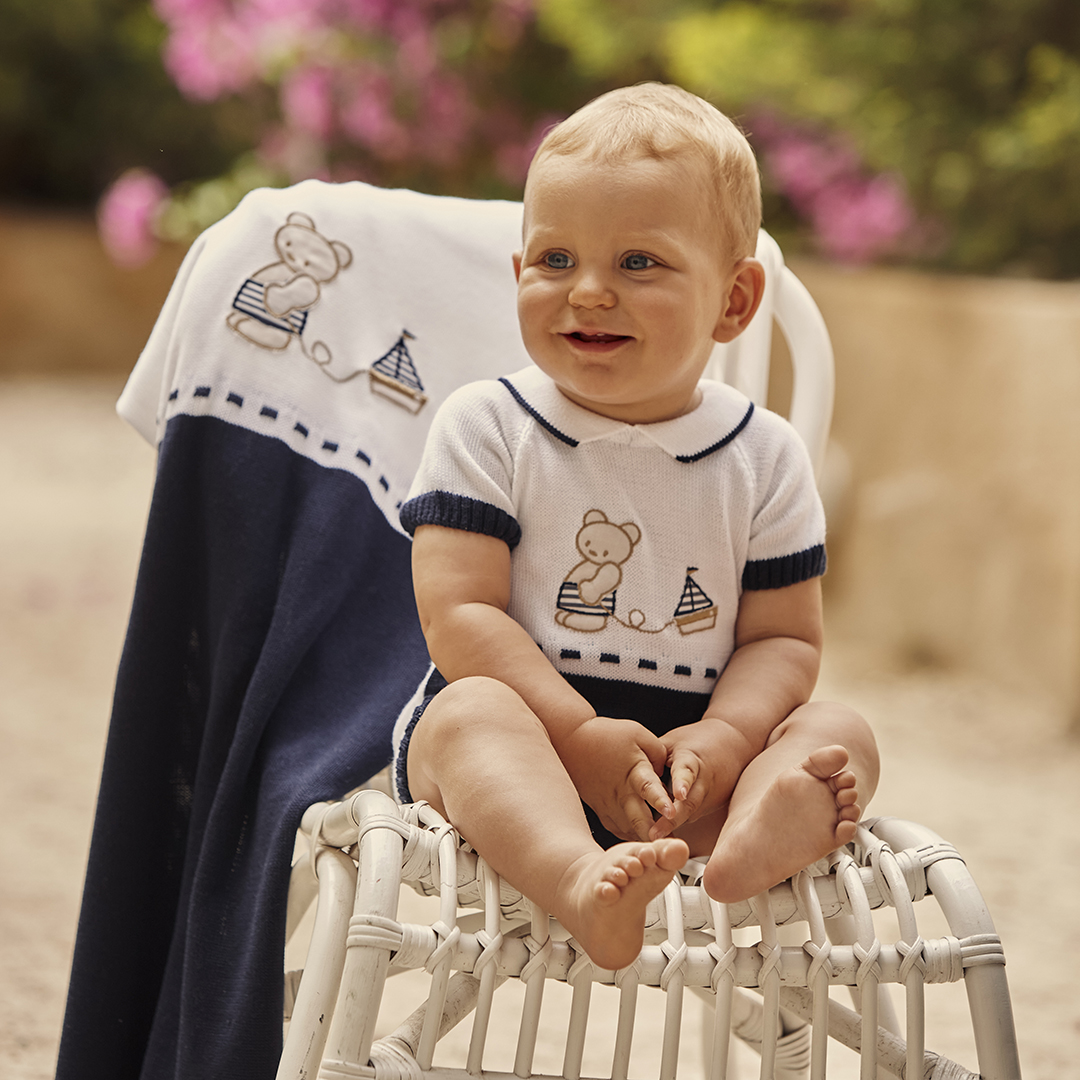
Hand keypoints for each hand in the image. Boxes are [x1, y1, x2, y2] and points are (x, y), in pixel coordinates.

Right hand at [555, 717, 673, 840]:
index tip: (671, 813)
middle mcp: (621, 792)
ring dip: (643, 841)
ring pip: (628, 829)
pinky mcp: (602, 810)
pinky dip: (630, 838)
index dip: (660, 801)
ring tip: (661, 854)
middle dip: (653, 835)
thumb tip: (668, 772)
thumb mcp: (638, 734)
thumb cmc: (605, 735)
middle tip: (667, 848)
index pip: (648, 787)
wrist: (572, 741)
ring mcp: (610, 804)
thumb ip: (659, 753)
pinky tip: (642, 843)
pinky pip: (618, 829)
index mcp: (633, 771)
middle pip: (638, 819)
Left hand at [649, 720, 755, 838]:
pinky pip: (693, 816)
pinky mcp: (713, 805)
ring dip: (675, 827)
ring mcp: (712, 795)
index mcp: (693, 759)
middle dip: (673, 819)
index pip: (687, 771)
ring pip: (692, 813)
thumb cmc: (698, 740)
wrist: (734, 742)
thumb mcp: (674, 741)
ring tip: (654, 839)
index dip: (682, 783)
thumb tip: (629, 768)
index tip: (677, 794)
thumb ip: (653, 756)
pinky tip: (663, 834)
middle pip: (690, 802)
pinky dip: (679, 824)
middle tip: (654, 833)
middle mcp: (705, 780)